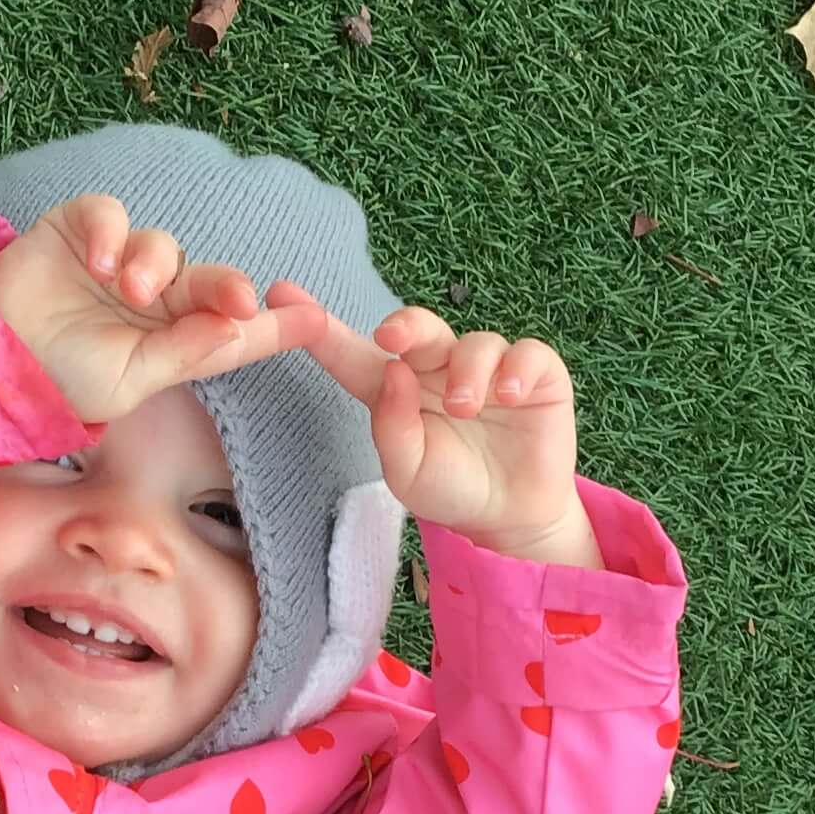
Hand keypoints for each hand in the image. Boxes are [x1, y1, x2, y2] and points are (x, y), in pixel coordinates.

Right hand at [0, 194, 301, 423]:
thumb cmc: (59, 380)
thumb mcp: (128, 382)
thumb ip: (180, 354)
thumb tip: (234, 331)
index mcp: (173, 340)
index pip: (232, 330)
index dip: (275, 325)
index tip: (316, 321)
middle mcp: (153, 298)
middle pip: (205, 281)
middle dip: (224, 287)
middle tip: (236, 299)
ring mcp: (117, 261)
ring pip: (161, 245)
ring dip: (153, 263)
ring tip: (128, 287)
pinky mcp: (78, 229)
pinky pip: (108, 214)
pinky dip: (110, 231)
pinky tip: (100, 262)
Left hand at [267, 291, 602, 567]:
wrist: (509, 518)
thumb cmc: (450, 489)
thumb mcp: (408, 473)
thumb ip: (392, 428)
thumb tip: (393, 370)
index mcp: (395, 390)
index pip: (353, 354)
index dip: (320, 327)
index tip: (280, 295)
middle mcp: (437, 369)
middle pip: (416, 329)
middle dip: (404, 325)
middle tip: (391, 339)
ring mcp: (487, 368)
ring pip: (474, 342)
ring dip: (468, 370)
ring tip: (466, 407)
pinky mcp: (534, 376)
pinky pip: (527, 353)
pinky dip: (517, 369)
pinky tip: (509, 396)